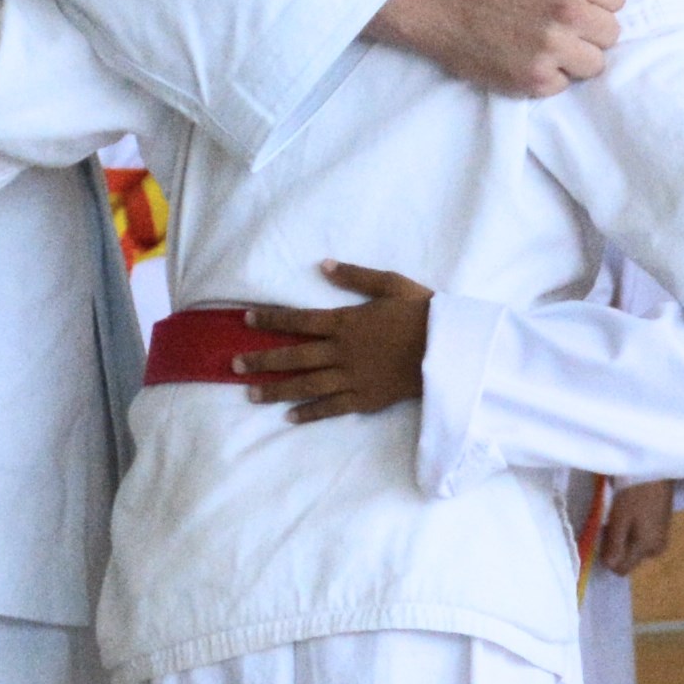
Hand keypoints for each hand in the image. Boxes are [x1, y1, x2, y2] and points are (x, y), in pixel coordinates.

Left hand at [242, 263, 431, 420]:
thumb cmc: (423, 312)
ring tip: (251, 395)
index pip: (298, 320)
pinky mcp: (365, 398)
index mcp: (345, 322)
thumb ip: (356, 277)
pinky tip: (289, 417)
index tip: (245, 320)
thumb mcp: (392, 284)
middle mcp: (342, 351)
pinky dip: (309, 413)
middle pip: (294, 356)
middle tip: (234, 366)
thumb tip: (324, 266)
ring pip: (306, 385)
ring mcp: (352, 378)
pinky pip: (331, 407)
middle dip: (262, 360)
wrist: (449, 349)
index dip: (271, 319)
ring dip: (276, 389)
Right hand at [377, 0, 629, 97]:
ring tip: (546, 40)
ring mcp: (550, 49)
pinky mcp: (531, 79)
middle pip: (610, 33)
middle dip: (588, 26)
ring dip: (574, 54)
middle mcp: (567, 13)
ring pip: (594, 64)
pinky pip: (564, 85)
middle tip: (556, 19)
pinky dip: (548, 75)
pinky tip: (526, 55)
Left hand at [595, 476, 679, 576]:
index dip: (608, 555)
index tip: (603, 534)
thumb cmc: (635, 492)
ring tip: (620, 512)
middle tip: (611, 521)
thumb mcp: (620, 519)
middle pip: (628, 558)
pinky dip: (632, 526)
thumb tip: (610, 567)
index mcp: (648, 548)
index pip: (622, 569)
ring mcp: (661, 536)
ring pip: (633, 546)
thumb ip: (614, 545)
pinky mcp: (662, 525)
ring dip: (623, 534)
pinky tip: (630, 509)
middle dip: (616, 544)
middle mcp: (657, 548)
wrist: (656, 467)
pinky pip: (641, 535)